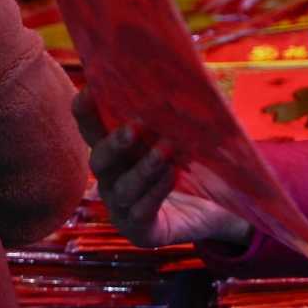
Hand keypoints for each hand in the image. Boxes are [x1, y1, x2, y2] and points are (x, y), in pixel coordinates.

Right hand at [71, 89, 249, 249]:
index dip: (86, 113)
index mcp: (118, 152)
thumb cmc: (198, 164)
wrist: (220, 209)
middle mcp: (113, 180)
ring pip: (122, 188)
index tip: (88, 91)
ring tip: (165, 149)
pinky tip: (171, 175)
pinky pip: (141, 212)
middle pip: (100, 161)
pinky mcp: (142, 232)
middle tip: (134, 127)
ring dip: (143, 168)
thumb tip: (189, 76)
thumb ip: (182, 111)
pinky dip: (155, 192)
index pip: (94, 131)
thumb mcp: (191, 134)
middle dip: (114, 144)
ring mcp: (124, 209)